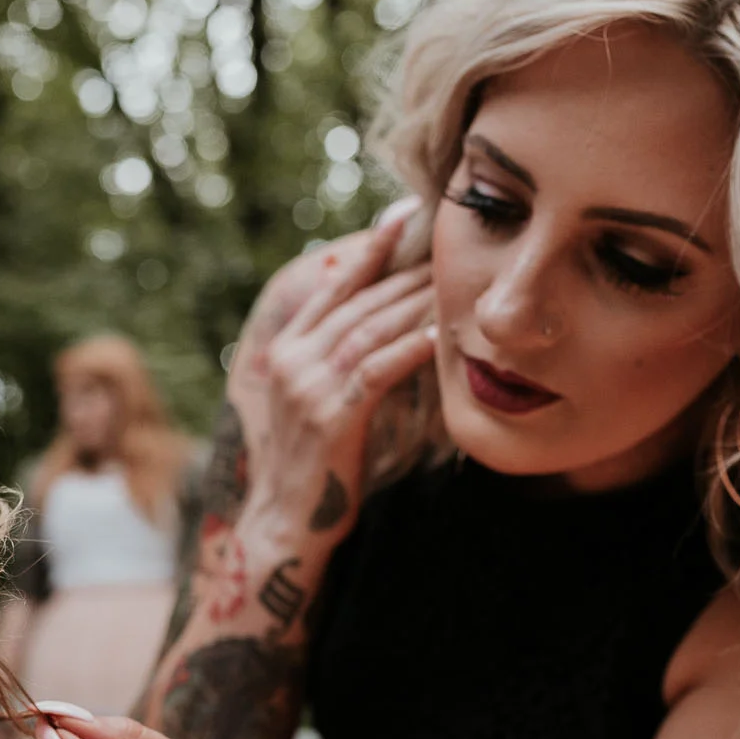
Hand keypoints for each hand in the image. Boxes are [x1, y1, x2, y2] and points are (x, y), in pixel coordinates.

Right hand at [232, 216, 439, 533]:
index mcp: (286, 351)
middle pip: (359, 302)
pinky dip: (412, 347)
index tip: (404, 215)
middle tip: (449, 245)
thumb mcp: (315, 403)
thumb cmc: (313, 467)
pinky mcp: (331, 417)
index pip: (333, 287)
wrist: (285, 524)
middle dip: (407, 272)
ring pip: (371, 329)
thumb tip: (383, 323)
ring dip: (416, 302)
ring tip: (454, 280)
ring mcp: (308, 387)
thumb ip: (337, 362)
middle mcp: (292, 361)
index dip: (370, 249)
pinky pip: (378, 370)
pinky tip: (441, 331)